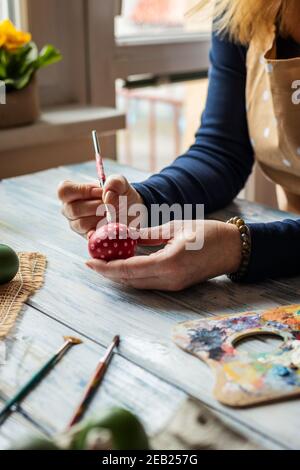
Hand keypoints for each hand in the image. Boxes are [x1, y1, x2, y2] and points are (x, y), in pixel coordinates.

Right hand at [58, 175, 143, 237]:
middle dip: (97, 206)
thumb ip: (115, 182)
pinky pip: (91, 237)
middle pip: (74, 209)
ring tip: (112, 215)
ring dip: (102, 218)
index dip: (83, 190)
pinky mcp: (87, 238)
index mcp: (72, 193)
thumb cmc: (120, 196)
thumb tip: (108, 195)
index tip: (101, 192)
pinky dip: (102, 232)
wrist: (131, 213)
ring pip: (82, 224)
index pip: (64, 191)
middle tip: (110, 205)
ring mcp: (77, 226)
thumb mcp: (120, 183)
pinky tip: (110, 229)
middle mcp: (70, 210)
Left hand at [86, 220, 241, 290]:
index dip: (106, 267)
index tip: (89, 261)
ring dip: (118, 276)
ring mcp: (173, 285)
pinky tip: (123, 266)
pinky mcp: (176, 285)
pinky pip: (148, 283)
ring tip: (103, 264)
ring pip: (137, 284)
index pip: (129, 269)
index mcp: (169, 262)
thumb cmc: (209, 233)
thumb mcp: (175, 227)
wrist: (234, 249)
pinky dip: (132, 276)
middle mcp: (169, 279)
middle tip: (91, 261)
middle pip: (130, 280)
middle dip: (107, 273)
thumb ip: (148, 235)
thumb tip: (125, 235)